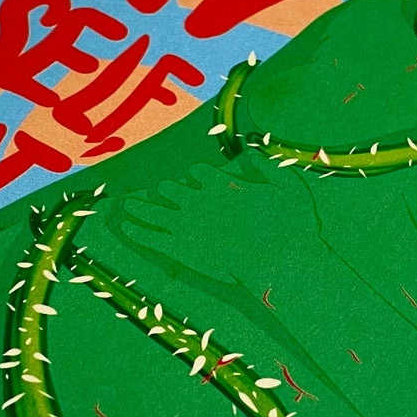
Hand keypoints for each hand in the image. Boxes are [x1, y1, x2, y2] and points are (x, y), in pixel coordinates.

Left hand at [113, 154, 328, 287]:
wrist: (278, 263)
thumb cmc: (290, 228)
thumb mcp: (290, 188)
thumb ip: (269, 168)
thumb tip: (254, 152)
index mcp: (221, 184)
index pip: (197, 172)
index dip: (197, 176)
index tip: (197, 180)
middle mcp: (197, 201)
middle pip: (170, 188)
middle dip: (168, 190)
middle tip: (163, 192)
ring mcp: (185, 225)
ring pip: (151, 209)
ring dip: (139, 206)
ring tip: (129, 204)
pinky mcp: (178, 249)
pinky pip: (148, 236)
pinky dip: (136, 231)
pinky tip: (126, 227)